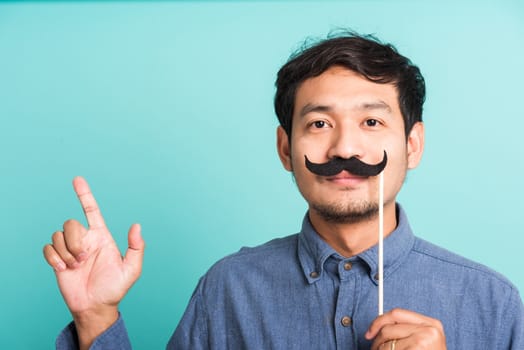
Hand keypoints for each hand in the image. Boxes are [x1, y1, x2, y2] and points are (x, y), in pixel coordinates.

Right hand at [43, 177, 144, 348]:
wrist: (96, 306)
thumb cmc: (115, 288)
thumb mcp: (132, 269)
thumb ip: (136, 247)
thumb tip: (137, 225)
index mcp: (101, 236)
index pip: (91, 210)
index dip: (84, 195)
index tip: (77, 179)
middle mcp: (84, 239)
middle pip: (70, 223)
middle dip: (74, 241)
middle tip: (83, 259)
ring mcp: (70, 249)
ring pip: (58, 235)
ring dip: (66, 252)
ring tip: (76, 266)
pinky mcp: (57, 259)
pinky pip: (48, 248)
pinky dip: (55, 258)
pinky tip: (65, 269)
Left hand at [365, 308, 445, 349]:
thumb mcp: (424, 340)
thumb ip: (407, 329)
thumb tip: (379, 325)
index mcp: (431, 323)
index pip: (396, 313)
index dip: (379, 321)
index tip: (370, 332)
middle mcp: (429, 329)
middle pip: (389, 328)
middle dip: (377, 340)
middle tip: (374, 348)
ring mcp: (424, 339)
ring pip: (387, 342)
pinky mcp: (418, 348)